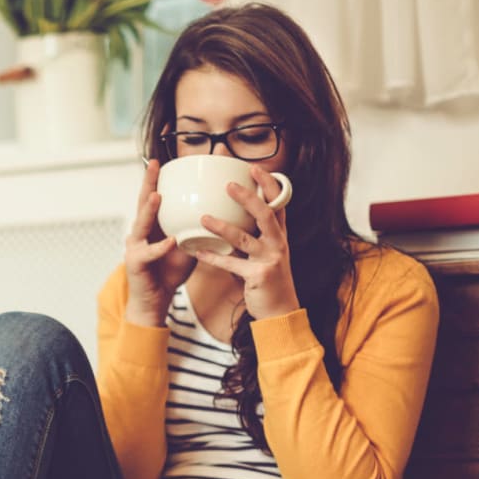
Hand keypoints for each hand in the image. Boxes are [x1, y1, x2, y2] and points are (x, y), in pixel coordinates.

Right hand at [124, 159, 195, 325]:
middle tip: (154, 164)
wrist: (155, 300)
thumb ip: (197, 229)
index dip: (158, 179)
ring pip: (141, 224)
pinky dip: (160, 247)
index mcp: (152, 225)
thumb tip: (224, 214)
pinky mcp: (136, 264)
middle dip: (148, 183)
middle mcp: (140, 231)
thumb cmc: (169, 271)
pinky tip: (170, 241)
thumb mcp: (187, 245)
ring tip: (158, 196)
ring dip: (149, 210)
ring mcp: (135, 246)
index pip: (154, 196)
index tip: (165, 160)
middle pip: (142, 202)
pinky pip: (149, 253)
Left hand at [190, 165, 299, 321]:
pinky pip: (232, 264)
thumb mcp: (265, 252)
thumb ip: (252, 234)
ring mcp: (269, 259)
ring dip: (222, 227)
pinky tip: (198, 252)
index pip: (277, 203)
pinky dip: (213, 258)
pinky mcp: (258, 276)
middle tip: (228, 185)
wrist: (280, 311)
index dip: (268, 185)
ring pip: (245, 238)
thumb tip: (231, 215)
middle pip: (266, 214)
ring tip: (203, 218)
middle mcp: (278, 243)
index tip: (255, 168)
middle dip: (248, 197)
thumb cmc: (268, 279)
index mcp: (279, 234)